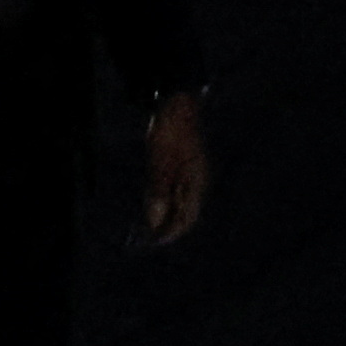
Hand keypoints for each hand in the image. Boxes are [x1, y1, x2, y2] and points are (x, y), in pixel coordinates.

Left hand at [140, 90, 211, 245]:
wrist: (178, 103)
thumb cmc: (170, 132)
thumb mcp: (160, 163)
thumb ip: (158, 193)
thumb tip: (154, 221)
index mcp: (196, 183)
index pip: (187, 218)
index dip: (171, 232)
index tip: (154, 243)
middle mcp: (197, 181)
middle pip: (185, 213)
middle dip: (168, 226)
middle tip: (148, 238)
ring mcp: (192, 172)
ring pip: (180, 202)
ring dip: (167, 214)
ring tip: (148, 225)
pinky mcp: (183, 164)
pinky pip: (176, 190)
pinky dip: (165, 200)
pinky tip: (153, 203)